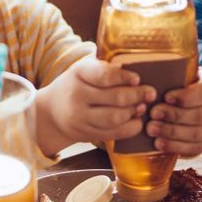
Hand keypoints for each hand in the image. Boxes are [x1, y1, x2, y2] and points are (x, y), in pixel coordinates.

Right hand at [35, 54, 152, 155]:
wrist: (51, 112)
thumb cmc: (75, 85)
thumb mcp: (82, 70)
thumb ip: (104, 67)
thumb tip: (136, 67)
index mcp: (78, 73)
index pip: (104, 75)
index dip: (124, 77)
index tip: (137, 78)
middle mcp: (76, 95)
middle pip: (114, 98)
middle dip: (137, 96)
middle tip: (150, 93)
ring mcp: (80, 118)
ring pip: (115, 118)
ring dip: (133, 112)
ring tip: (142, 106)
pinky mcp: (85, 134)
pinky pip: (113, 134)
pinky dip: (130, 128)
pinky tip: (136, 120)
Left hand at [145, 66, 201, 155]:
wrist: (187, 98)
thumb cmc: (178, 82)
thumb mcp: (178, 73)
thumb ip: (170, 75)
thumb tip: (149, 85)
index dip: (187, 96)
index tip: (166, 97)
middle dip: (175, 116)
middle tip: (153, 114)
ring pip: (199, 134)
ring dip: (173, 133)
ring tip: (152, 129)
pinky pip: (195, 148)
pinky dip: (176, 147)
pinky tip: (159, 144)